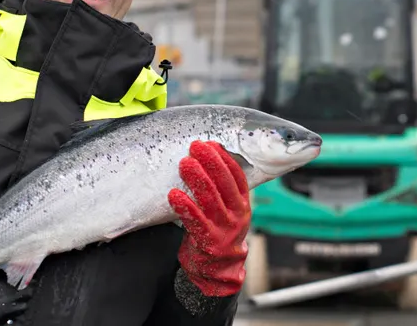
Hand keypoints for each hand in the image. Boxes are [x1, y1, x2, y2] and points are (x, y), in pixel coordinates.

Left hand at [168, 140, 250, 296]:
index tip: (211, 144)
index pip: (237, 177)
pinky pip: (195, 221)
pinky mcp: (208, 242)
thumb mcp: (229, 212)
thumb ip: (222, 191)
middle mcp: (236, 216)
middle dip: (210, 163)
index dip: (225, 159)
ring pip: (210, 200)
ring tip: (184, 163)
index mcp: (242, 205)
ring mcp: (223, 230)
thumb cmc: (219, 232)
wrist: (219, 271)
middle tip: (196, 147)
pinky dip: (184, 206)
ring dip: (197, 179)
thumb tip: (207, 158)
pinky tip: (174, 194)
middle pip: (224, 185)